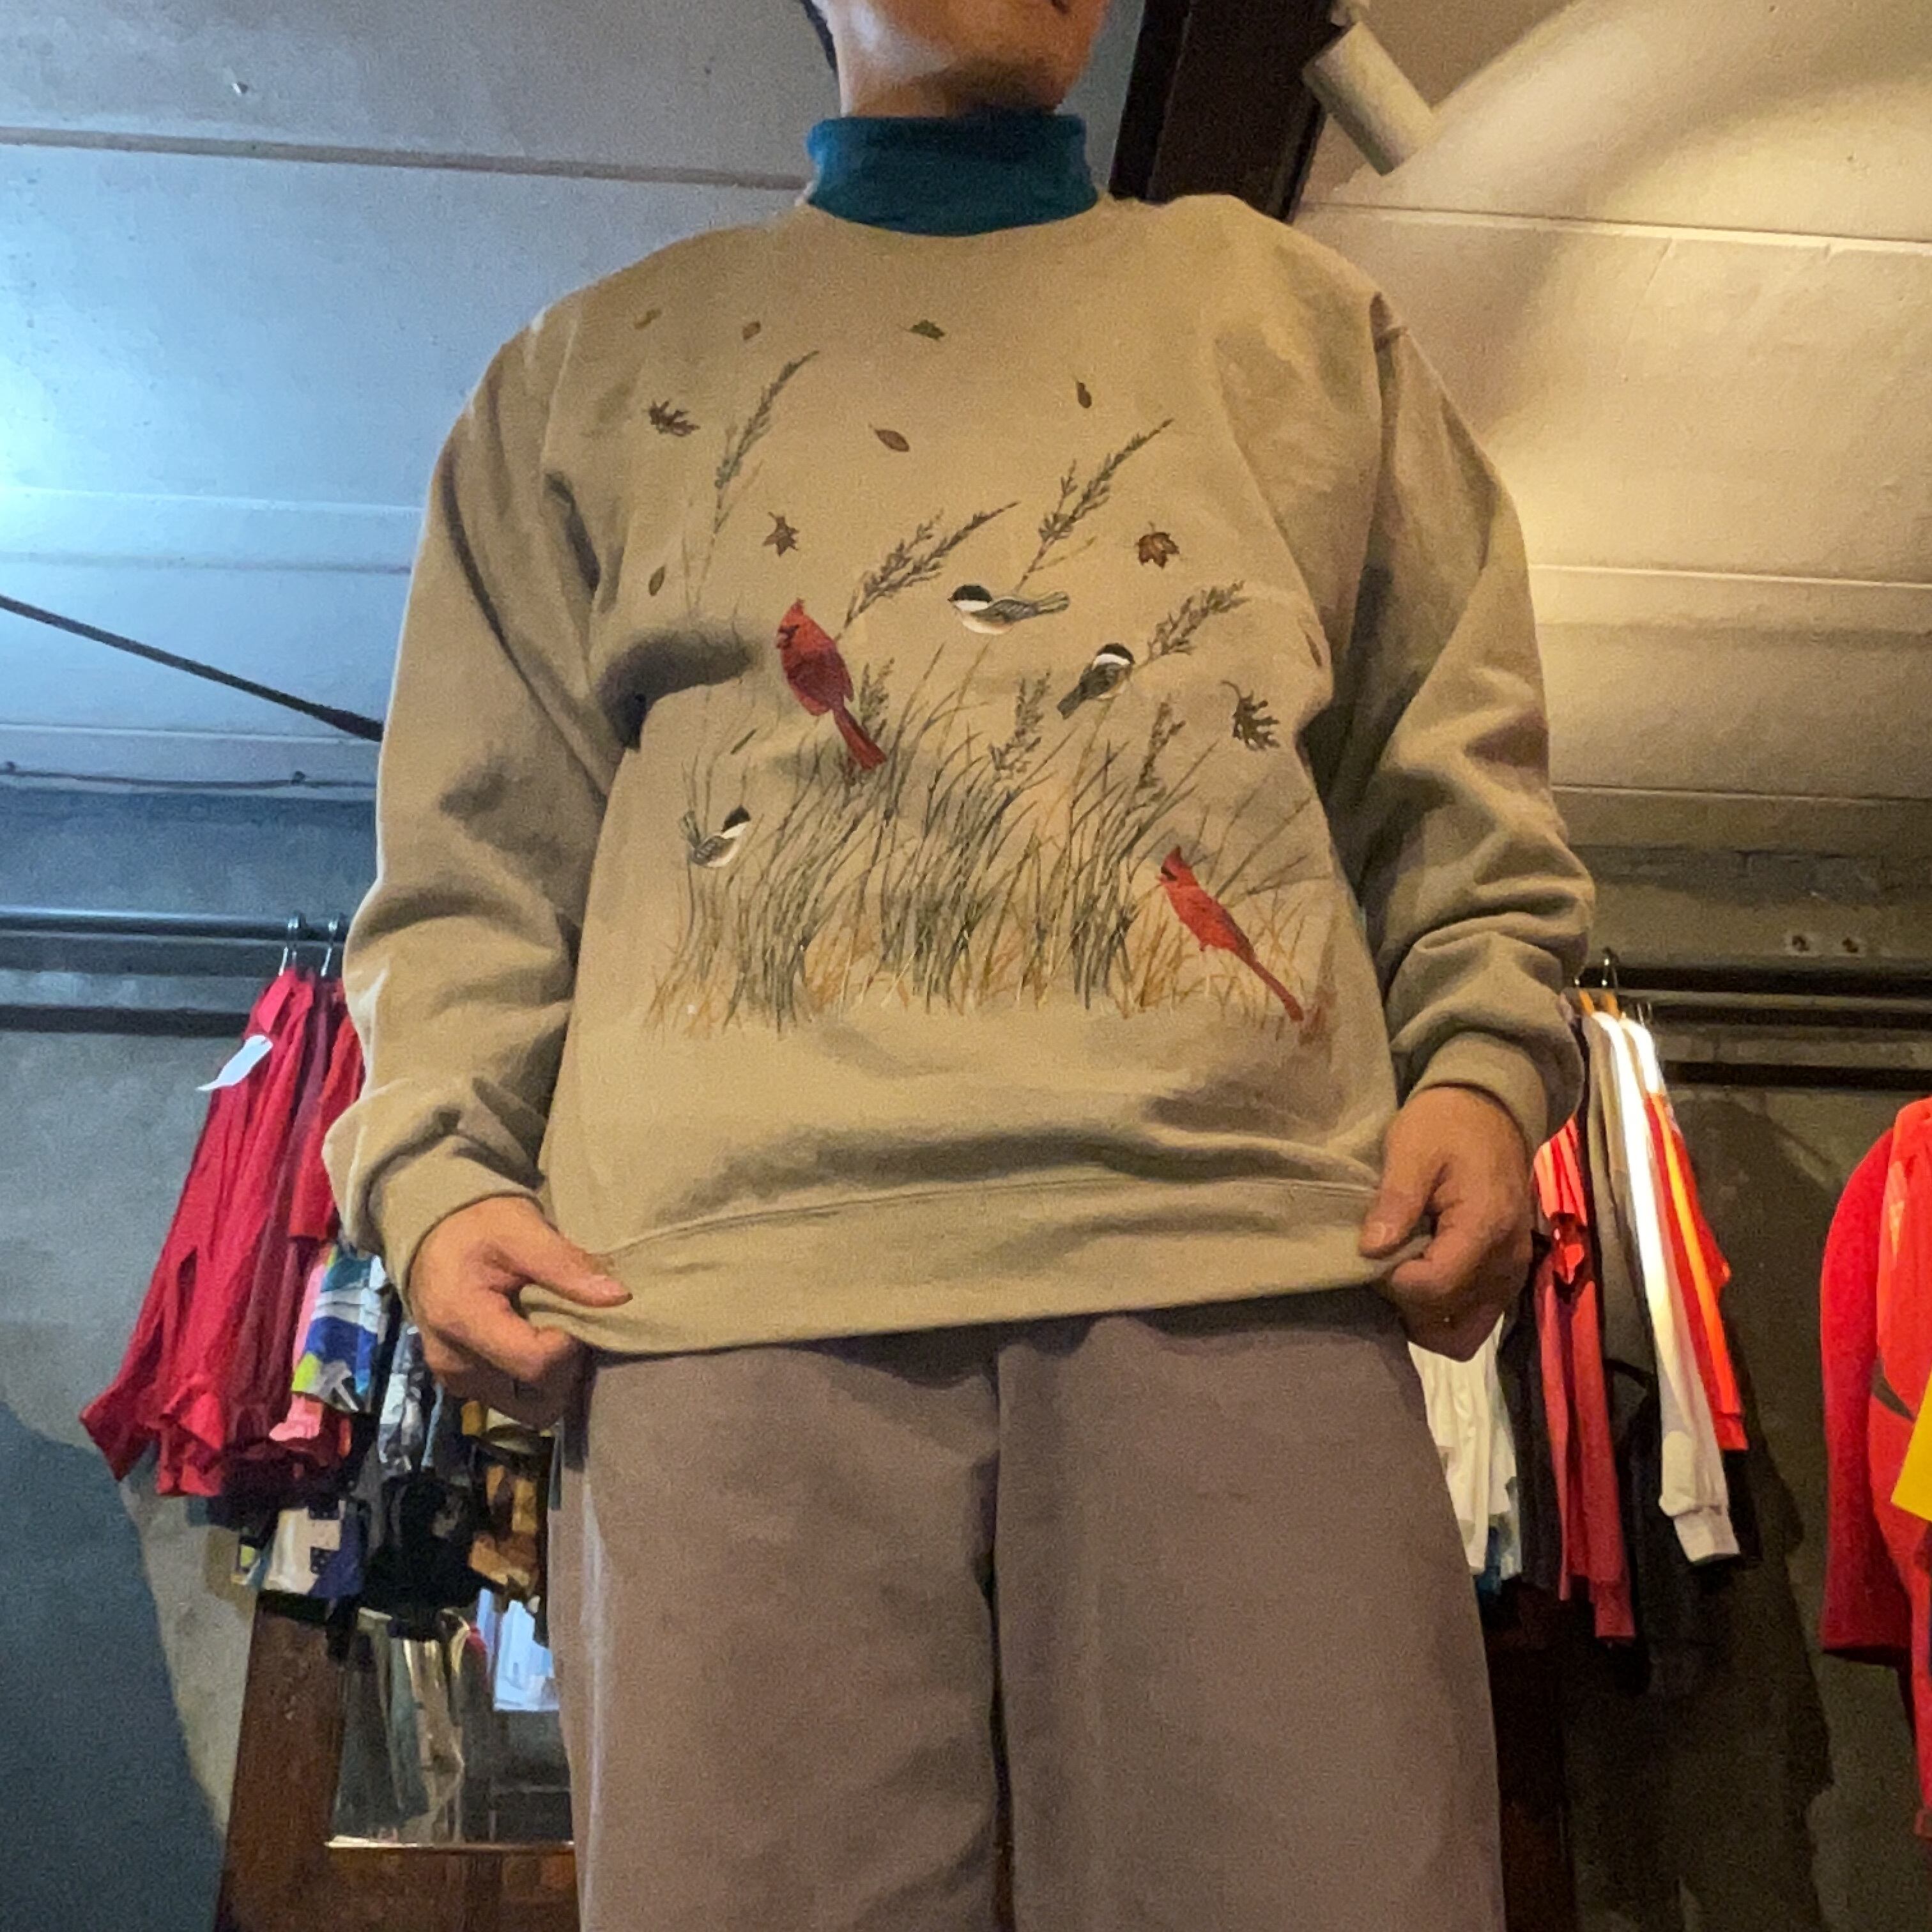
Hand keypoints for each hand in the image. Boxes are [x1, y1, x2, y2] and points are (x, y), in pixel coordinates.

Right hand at [409, 1197, 630, 1425]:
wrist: (433, 1234)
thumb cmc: (478, 1226)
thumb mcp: (522, 1230)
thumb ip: (566, 1265)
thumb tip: (619, 1297)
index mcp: (462, 1321)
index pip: (537, 1363)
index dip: (570, 1343)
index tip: (574, 1310)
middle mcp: (453, 1364)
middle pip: (537, 1394)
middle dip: (566, 1364)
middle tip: (568, 1321)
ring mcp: (455, 1380)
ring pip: (529, 1406)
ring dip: (552, 1377)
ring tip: (552, 1331)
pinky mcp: (461, 1383)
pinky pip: (513, 1400)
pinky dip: (533, 1380)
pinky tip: (535, 1341)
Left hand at [1359, 1085, 1534, 1360]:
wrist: (1491, 1112)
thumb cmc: (1447, 1124)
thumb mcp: (1411, 1148)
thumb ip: (1395, 1201)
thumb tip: (1371, 1250)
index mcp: (1484, 1228)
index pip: (1432, 1288)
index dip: (1391, 1281)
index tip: (1373, 1250)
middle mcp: (1506, 1261)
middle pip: (1445, 1315)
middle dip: (1403, 1299)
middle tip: (1383, 1260)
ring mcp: (1512, 1273)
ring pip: (1463, 1332)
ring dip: (1424, 1316)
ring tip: (1401, 1274)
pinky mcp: (1508, 1276)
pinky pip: (1478, 1319)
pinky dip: (1446, 1314)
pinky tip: (1421, 1283)